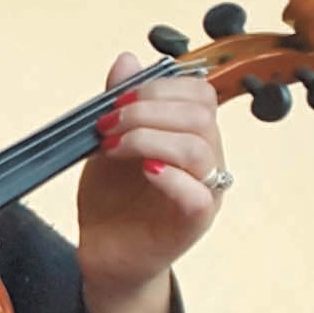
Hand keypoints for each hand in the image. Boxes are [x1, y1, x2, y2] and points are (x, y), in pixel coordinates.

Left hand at [77, 53, 224, 312]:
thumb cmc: (113, 199)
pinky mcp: (194, 222)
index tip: (115, 100)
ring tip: (113, 146)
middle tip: (108, 124)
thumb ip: (121, 103)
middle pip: (201, 114)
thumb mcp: (110, 141)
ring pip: (199, 147)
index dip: (159, 88)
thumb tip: (128, 59)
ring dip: (149, 138)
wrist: (106, 253)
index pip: (200, 93)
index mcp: (191, 134)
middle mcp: (207, 158)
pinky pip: (199, 193)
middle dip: (148, 110)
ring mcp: (205, 190)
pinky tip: (143, 170)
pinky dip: (170, 176)